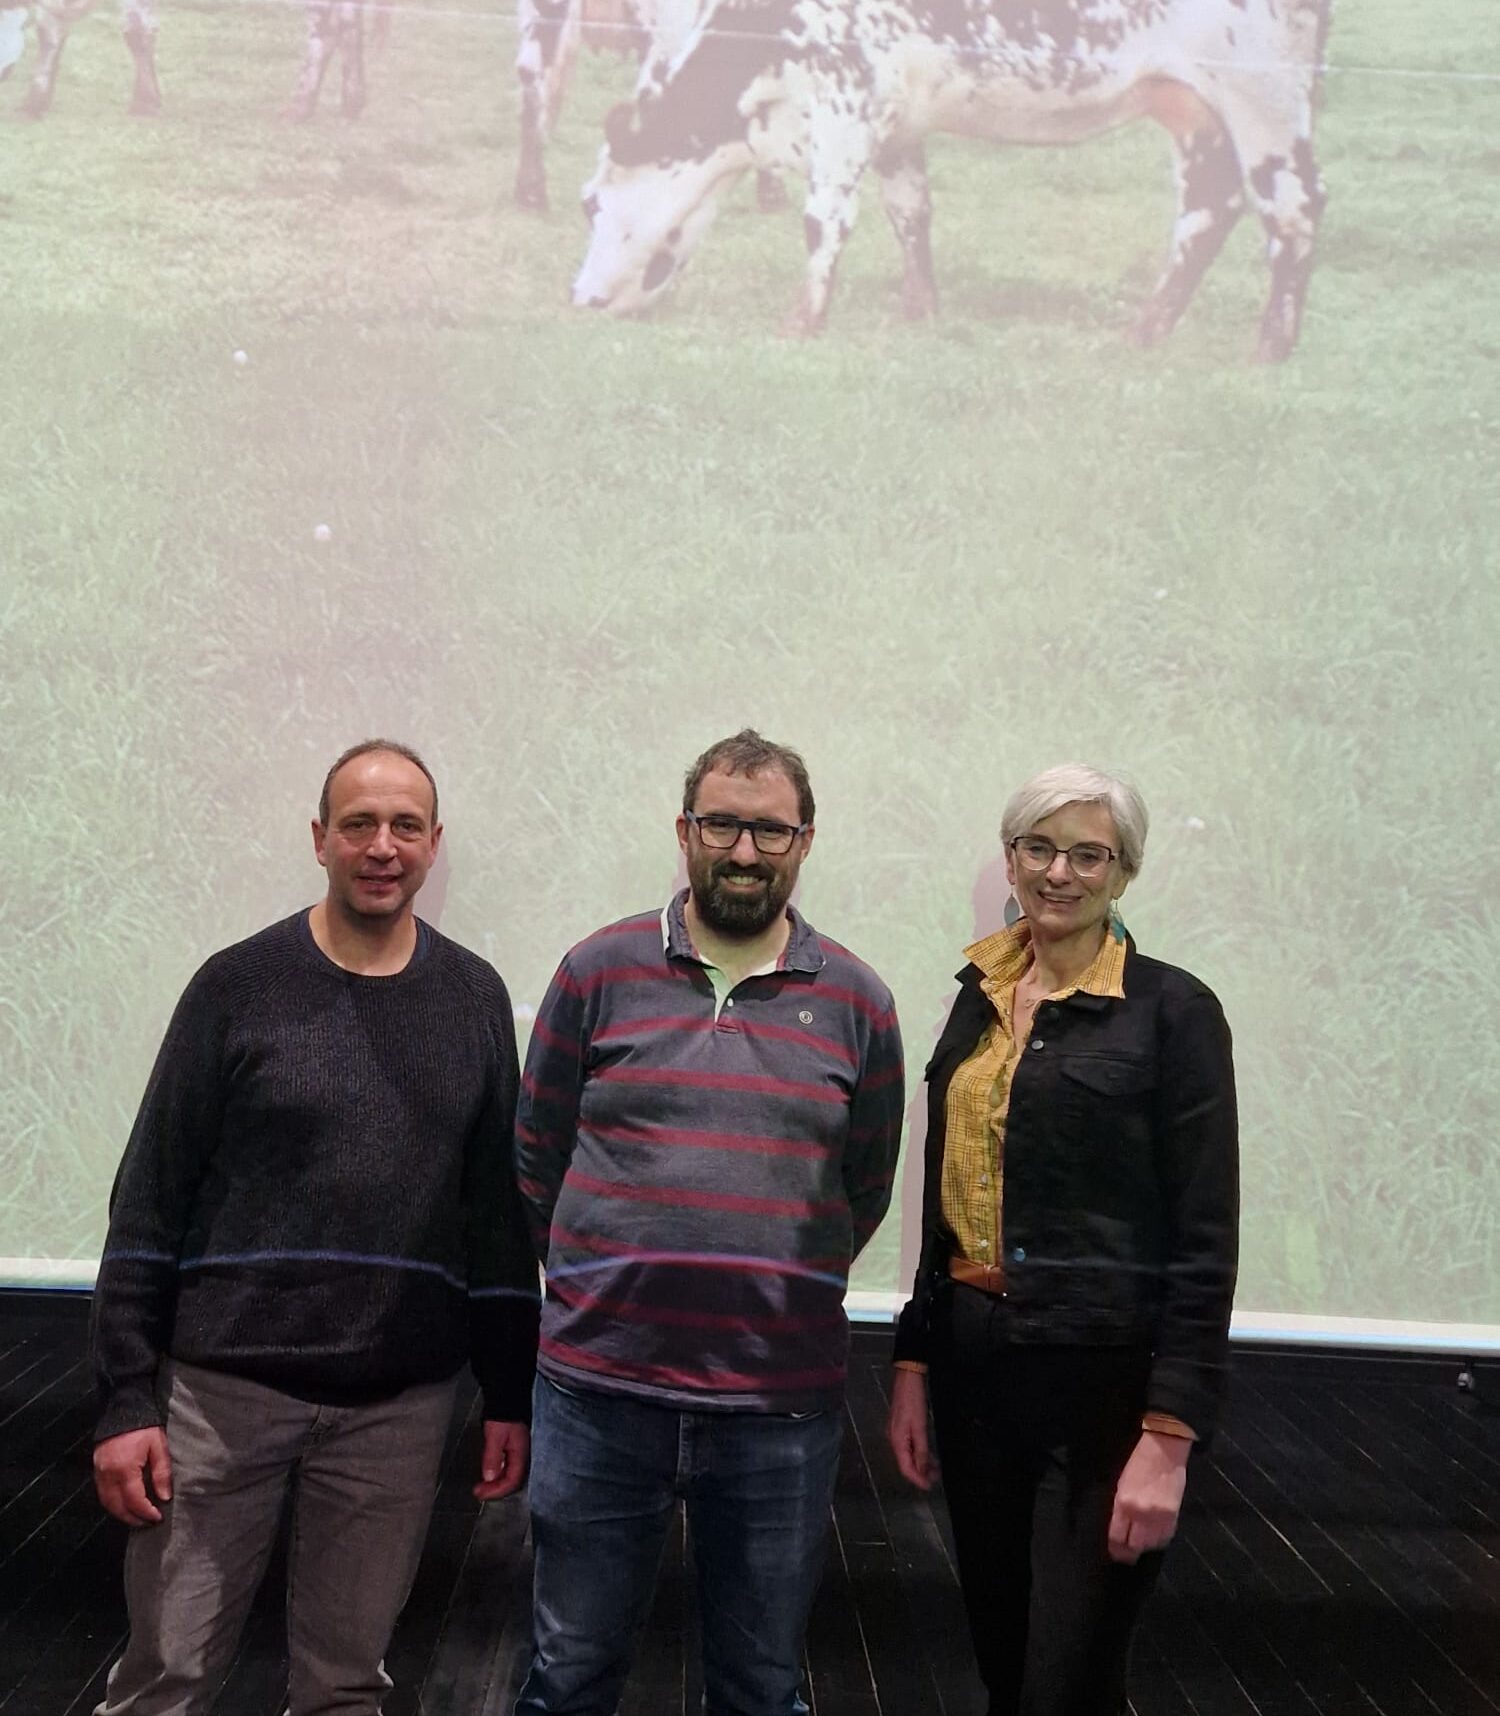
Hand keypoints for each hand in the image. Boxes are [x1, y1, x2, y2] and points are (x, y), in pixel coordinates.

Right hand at [93, 1427, 172, 1525]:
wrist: (124, 1409)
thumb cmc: (144, 1427)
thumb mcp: (159, 1446)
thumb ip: (162, 1473)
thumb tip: (164, 1496)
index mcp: (125, 1469)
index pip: (134, 1500)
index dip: (146, 1512)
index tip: (157, 1517)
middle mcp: (108, 1474)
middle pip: (117, 1507)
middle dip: (132, 1518)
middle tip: (147, 1523)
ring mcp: (99, 1472)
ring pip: (107, 1503)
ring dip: (121, 1514)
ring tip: (137, 1518)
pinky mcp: (96, 1469)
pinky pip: (102, 1494)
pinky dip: (112, 1504)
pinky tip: (124, 1505)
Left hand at [473, 1419, 529, 1500]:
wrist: (508, 1399)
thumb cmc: (503, 1415)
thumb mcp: (495, 1436)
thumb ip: (492, 1457)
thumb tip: (489, 1477)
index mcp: (521, 1454)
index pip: (512, 1481)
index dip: (496, 1491)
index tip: (481, 1493)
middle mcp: (523, 1456)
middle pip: (512, 1481)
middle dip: (495, 1490)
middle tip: (479, 1492)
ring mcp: (520, 1453)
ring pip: (510, 1476)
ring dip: (496, 1484)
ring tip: (482, 1486)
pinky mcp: (515, 1450)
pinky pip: (508, 1468)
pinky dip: (498, 1475)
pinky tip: (489, 1475)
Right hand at [887, 1368, 937, 1490]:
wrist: (907, 1378)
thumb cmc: (913, 1401)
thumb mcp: (920, 1427)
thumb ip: (921, 1449)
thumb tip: (922, 1471)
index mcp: (896, 1440)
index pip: (905, 1468)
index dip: (917, 1479)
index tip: (930, 1487)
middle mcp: (894, 1439)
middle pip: (906, 1463)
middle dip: (920, 1473)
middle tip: (936, 1478)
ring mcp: (897, 1433)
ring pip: (908, 1455)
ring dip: (921, 1463)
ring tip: (935, 1469)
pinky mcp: (901, 1427)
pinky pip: (909, 1446)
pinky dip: (919, 1453)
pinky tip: (928, 1455)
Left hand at [1107, 1430, 1188, 1563]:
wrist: (1165, 1449)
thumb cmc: (1139, 1462)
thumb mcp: (1121, 1483)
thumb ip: (1120, 1507)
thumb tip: (1120, 1526)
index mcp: (1123, 1503)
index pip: (1117, 1536)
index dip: (1115, 1548)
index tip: (1115, 1553)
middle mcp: (1140, 1514)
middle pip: (1134, 1545)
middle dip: (1129, 1553)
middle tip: (1126, 1556)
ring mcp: (1159, 1517)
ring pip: (1151, 1545)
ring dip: (1144, 1547)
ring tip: (1140, 1546)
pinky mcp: (1174, 1516)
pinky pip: (1165, 1538)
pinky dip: (1159, 1541)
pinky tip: (1154, 1538)